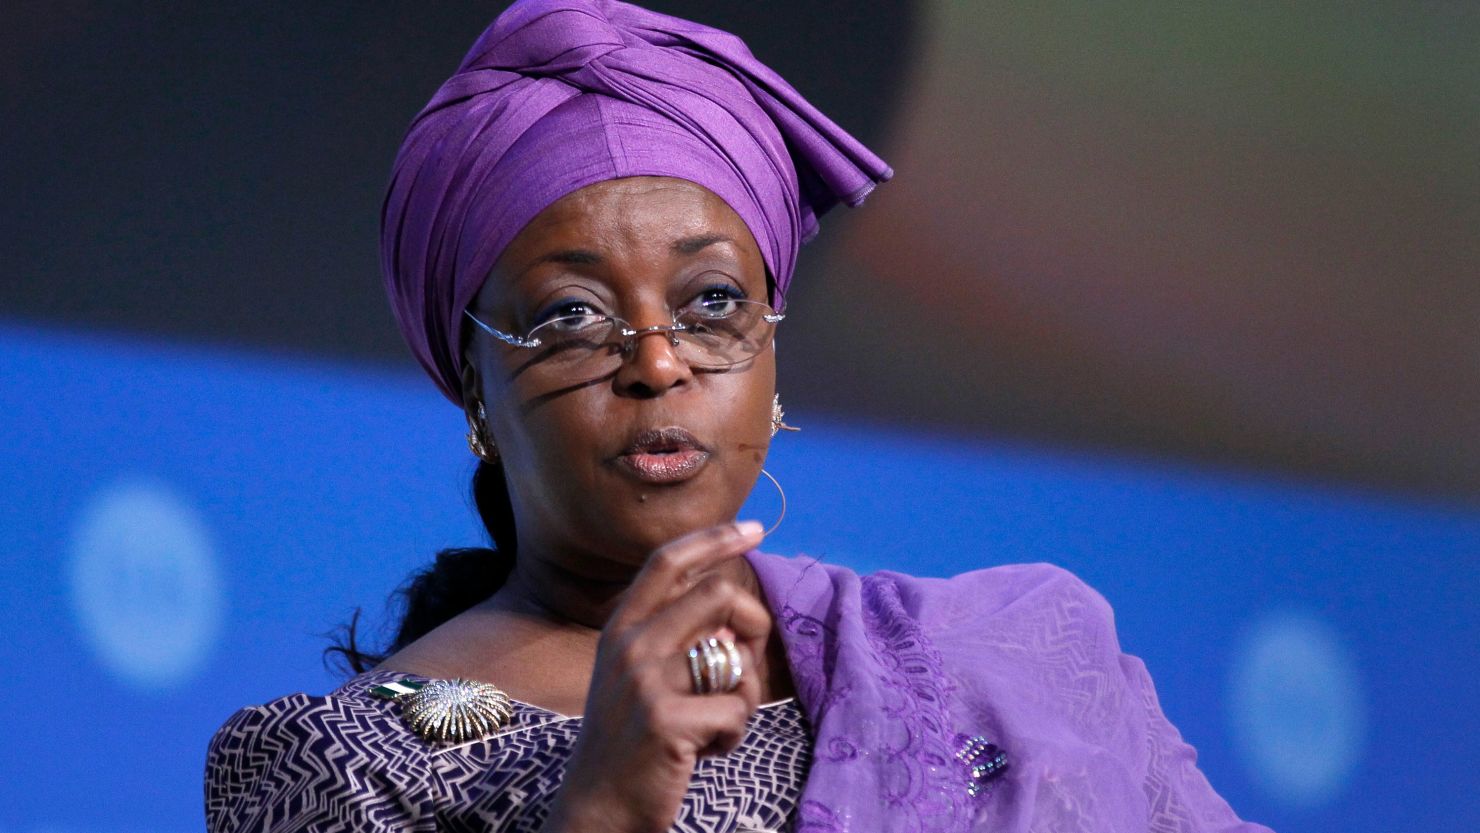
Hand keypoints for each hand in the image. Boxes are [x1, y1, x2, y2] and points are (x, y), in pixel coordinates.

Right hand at [543, 521, 769, 832]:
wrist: (596, 811)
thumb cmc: (629, 744)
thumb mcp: (635, 677)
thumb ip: (673, 638)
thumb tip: (730, 611)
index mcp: (620, 628)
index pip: (667, 562)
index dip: (714, 538)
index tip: (754, 528)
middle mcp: (628, 645)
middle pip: (719, 595)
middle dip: (753, 626)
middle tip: (745, 668)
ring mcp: (644, 681)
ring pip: (737, 657)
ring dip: (743, 696)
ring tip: (713, 724)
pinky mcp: (666, 720)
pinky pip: (737, 708)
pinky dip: (735, 734)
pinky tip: (707, 751)